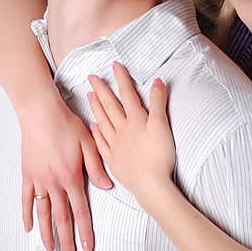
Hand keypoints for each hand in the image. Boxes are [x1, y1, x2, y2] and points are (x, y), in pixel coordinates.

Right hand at [19, 90, 112, 250]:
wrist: (40, 112)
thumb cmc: (66, 124)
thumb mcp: (89, 143)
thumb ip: (97, 167)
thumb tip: (107, 187)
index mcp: (71, 177)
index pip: (80, 211)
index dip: (84, 232)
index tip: (87, 248)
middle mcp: (54, 183)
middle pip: (61, 218)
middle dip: (66, 240)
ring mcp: (39, 180)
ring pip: (43, 213)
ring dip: (46, 233)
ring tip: (49, 250)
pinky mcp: (27, 174)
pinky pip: (25, 199)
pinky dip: (26, 214)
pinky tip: (28, 227)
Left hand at [87, 61, 176, 210]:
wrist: (150, 185)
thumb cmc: (159, 156)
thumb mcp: (162, 125)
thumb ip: (158, 103)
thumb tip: (158, 81)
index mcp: (135, 120)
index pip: (127, 94)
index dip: (121, 78)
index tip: (114, 65)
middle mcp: (122, 130)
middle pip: (110, 106)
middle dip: (101, 90)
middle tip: (91, 77)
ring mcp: (116, 145)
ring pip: (103, 121)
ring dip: (96, 107)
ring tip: (89, 95)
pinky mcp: (114, 160)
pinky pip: (101, 143)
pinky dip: (96, 132)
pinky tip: (92, 126)